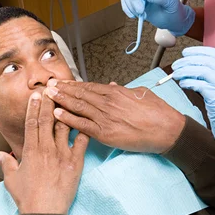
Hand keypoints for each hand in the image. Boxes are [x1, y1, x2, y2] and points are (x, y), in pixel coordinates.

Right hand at [0, 91, 88, 213]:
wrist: (44, 213)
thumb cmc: (28, 198)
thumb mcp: (12, 180)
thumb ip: (7, 164)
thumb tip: (0, 156)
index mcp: (31, 151)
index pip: (31, 123)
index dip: (33, 107)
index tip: (36, 96)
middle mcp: (46, 149)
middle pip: (47, 120)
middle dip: (49, 102)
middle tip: (52, 89)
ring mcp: (62, 155)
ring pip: (64, 127)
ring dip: (66, 112)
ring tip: (69, 98)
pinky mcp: (76, 163)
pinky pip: (82, 142)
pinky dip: (84, 130)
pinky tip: (87, 120)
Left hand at [44, 80, 185, 153]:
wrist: (167, 130)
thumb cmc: (158, 113)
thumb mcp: (141, 94)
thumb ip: (124, 90)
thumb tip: (113, 85)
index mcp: (116, 92)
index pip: (89, 87)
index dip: (73, 85)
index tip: (61, 82)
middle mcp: (108, 102)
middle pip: (79, 94)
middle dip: (62, 89)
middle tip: (47, 85)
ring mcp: (105, 117)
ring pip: (78, 106)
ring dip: (60, 100)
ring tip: (47, 95)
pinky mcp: (105, 133)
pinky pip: (82, 124)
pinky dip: (68, 118)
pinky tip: (56, 114)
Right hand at [121, 0, 194, 36]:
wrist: (172, 20)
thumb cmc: (174, 9)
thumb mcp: (170, 2)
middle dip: (134, 1)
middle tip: (141, 11)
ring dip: (131, 7)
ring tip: (142, 15)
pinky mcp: (136, 4)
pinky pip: (126, 4)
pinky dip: (128, 10)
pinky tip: (135, 16)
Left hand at [172, 46, 214, 174]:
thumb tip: (193, 67)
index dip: (199, 52)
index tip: (186, 53)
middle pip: (208, 61)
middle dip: (189, 60)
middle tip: (176, 63)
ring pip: (202, 70)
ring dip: (186, 70)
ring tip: (175, 73)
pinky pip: (199, 84)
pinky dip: (188, 82)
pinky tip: (183, 83)